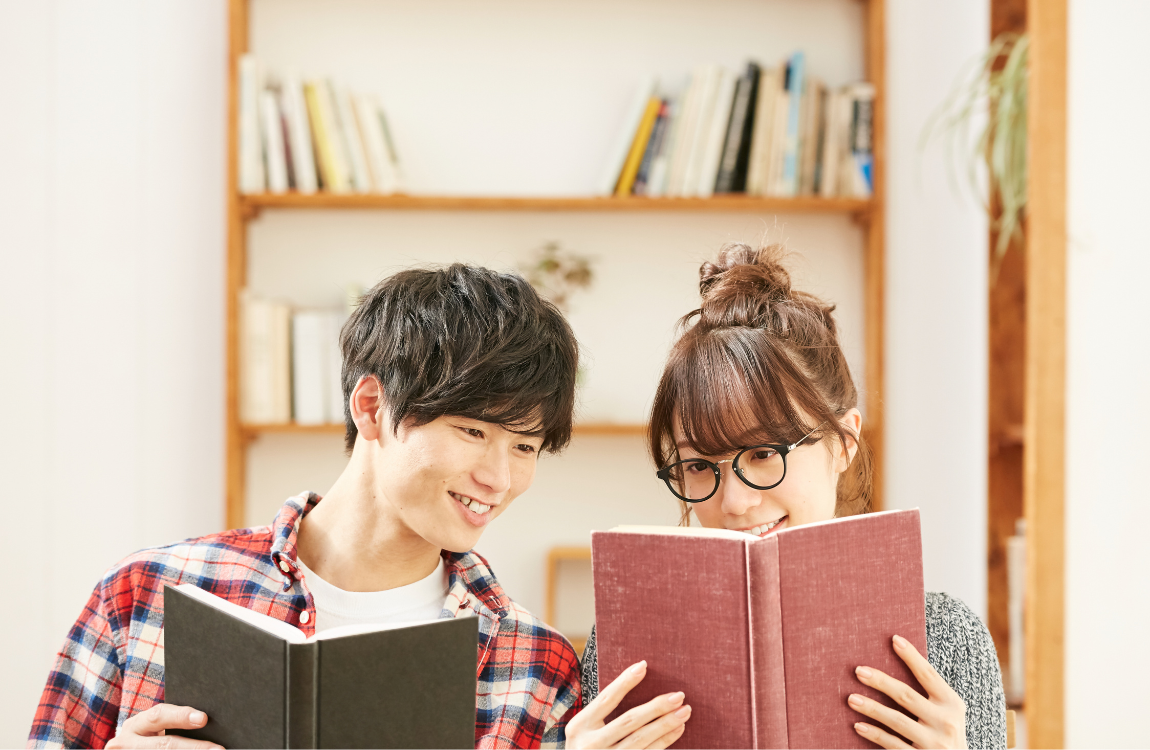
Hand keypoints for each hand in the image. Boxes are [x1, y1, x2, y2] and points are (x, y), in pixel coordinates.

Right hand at [107, 703, 222, 748]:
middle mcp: (127, 744)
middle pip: (164, 745)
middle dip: (194, 747)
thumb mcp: (153, 728)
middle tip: (218, 749)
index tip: (203, 719)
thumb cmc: (150, 738)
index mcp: (135, 726)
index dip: (181, 716)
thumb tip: (206, 720)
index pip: (159, 716)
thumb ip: (173, 722)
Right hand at [566, 660, 690, 748]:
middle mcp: (590, 744)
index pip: (606, 699)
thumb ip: (600, 714)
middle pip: (629, 721)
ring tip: (684, 711)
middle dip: (656, 707)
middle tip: (678, 696)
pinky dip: (664, 741)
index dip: (625, 682)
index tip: (643, 666)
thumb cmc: (585, 748)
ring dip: (666, 724)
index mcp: (579, 727)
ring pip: (641, 739)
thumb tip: (637, 681)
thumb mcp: (583, 731)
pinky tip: (677, 730)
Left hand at [849, 635, 966, 748]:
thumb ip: (929, 694)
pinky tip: (858, 725)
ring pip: (897, 720)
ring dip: (872, 708)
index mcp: (952, 705)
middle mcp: (945, 722)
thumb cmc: (946, 734)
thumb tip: (897, 661)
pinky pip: (893, 744)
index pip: (929, 675)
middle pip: (907, 696)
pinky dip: (875, 734)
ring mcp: (933, 743)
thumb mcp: (947, 712)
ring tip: (851, 698)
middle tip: (859, 670)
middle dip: (881, 682)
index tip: (894, 640)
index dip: (912, 657)